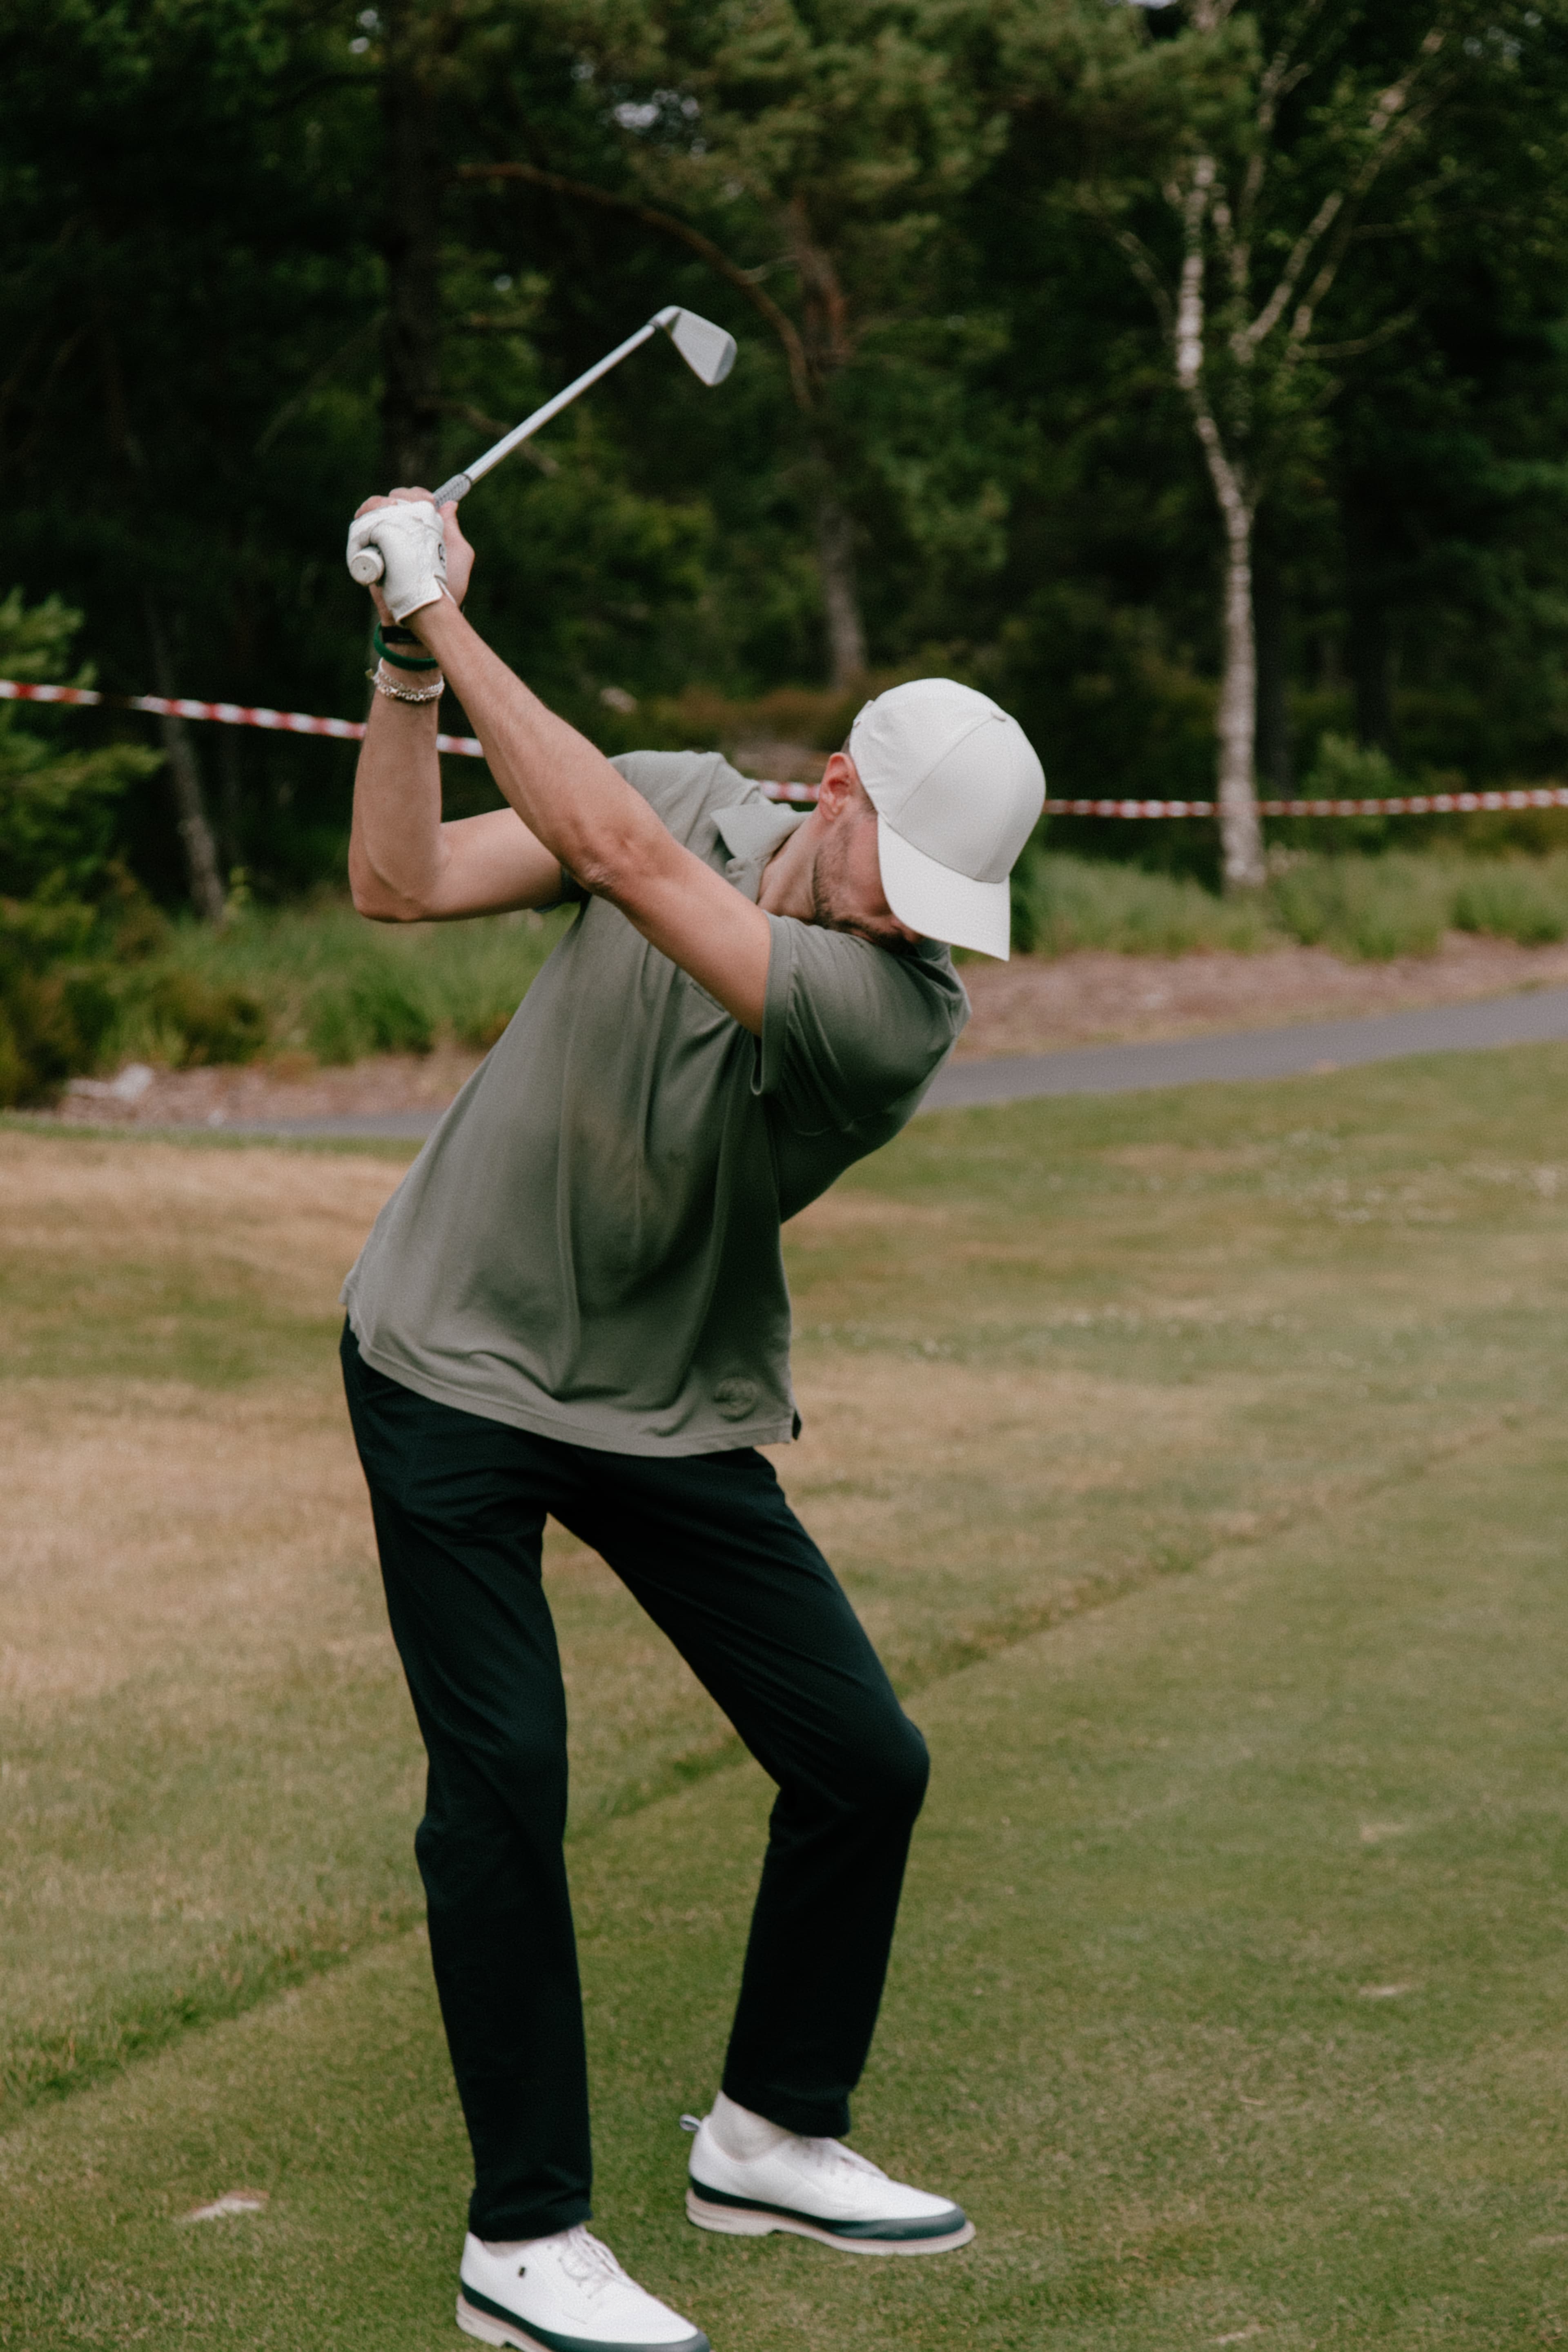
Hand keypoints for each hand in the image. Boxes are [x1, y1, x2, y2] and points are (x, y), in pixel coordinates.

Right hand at [347, 487, 474, 623]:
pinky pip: (362, 528)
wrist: (428, 613)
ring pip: (376, 509)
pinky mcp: (371, 553)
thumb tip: (450, 504)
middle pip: (394, 500)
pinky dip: (365, 517)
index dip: (419, 495)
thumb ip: (453, 529)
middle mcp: (404, 533)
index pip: (416, 500)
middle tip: (407, 507)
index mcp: (424, 529)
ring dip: (381, 503)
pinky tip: (374, 517)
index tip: (428, 501)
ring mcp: (386, 542)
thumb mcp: (459, 554)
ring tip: (391, 510)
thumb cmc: (449, 588)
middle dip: (399, 497)